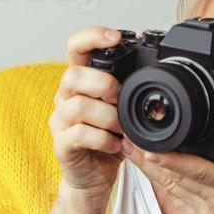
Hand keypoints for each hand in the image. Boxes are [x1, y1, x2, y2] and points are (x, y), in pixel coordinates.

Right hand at [50, 27, 129, 197]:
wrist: (93, 176)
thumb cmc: (107, 140)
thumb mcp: (121, 110)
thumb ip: (127, 90)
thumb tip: (154, 70)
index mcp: (80, 82)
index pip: (75, 47)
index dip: (92, 36)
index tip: (116, 37)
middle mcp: (65, 98)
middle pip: (72, 75)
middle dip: (103, 84)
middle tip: (120, 98)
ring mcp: (60, 121)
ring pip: (77, 107)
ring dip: (107, 117)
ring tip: (121, 128)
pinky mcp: (61, 145)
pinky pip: (79, 135)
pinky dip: (103, 140)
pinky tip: (115, 145)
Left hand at [123, 125, 213, 213]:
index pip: (199, 172)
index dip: (172, 161)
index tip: (149, 149)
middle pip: (175, 179)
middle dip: (148, 159)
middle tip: (126, 137)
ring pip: (169, 189)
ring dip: (146, 169)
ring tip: (128, 146)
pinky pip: (174, 198)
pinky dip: (158, 181)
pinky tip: (144, 165)